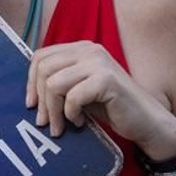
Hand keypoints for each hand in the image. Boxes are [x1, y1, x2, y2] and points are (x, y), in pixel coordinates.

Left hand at [26, 41, 175, 155]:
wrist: (145, 121)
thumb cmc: (111, 107)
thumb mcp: (79, 90)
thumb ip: (59, 83)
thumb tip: (30, 95)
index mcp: (81, 49)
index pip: (41, 57)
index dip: (31, 83)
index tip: (33, 106)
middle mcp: (89, 50)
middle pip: (43, 69)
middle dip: (41, 100)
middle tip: (45, 123)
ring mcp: (98, 62)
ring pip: (54, 83)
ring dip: (54, 111)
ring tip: (62, 126)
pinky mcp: (106, 79)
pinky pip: (72, 97)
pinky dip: (71, 114)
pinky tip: (80, 122)